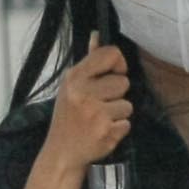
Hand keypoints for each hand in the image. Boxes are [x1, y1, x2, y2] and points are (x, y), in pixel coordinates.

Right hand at [40, 42, 134, 172]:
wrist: (61, 152)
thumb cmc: (68, 117)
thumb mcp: (71, 86)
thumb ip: (89, 62)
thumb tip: (97, 35)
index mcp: (74, 77)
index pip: (110, 54)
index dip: (118, 63)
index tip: (114, 73)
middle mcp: (83, 93)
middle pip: (123, 82)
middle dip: (117, 94)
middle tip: (100, 104)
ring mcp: (95, 113)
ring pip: (127, 104)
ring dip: (118, 113)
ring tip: (100, 119)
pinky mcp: (106, 132)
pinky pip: (127, 124)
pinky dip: (118, 129)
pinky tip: (102, 131)